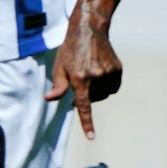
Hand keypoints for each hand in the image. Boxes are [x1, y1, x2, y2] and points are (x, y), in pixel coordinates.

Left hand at [45, 13, 122, 139]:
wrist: (89, 30)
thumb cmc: (70, 50)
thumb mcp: (59, 67)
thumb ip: (57, 86)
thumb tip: (49, 100)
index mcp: (79, 78)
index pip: (83, 106)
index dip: (86, 123)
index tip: (91, 137)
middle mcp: (96, 76)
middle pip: (94, 100)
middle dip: (87, 95)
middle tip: (80, 80)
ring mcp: (109, 73)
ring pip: (105, 95)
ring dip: (98, 91)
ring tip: (90, 74)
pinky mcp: (118, 69)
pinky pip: (114, 87)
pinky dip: (108, 85)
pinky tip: (101, 73)